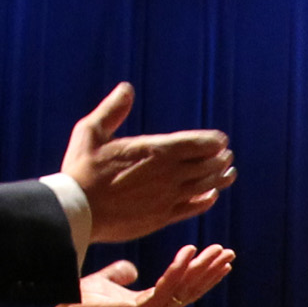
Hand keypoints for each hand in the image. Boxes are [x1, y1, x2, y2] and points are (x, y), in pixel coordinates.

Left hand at [42, 245, 235, 306]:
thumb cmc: (82, 305)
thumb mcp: (106, 282)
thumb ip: (120, 275)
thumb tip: (131, 269)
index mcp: (150, 304)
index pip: (183, 287)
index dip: (201, 273)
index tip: (217, 258)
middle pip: (191, 288)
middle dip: (211, 270)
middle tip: (229, 253)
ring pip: (185, 288)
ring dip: (204, 268)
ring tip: (219, 251)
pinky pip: (167, 286)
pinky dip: (179, 268)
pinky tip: (190, 251)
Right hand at [62, 83, 233, 245]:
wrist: (78, 211)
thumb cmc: (81, 170)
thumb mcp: (91, 131)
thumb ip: (112, 110)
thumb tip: (126, 88)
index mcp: (155, 151)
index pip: (197, 144)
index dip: (213, 141)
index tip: (221, 140)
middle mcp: (168, 174)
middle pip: (206, 165)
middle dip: (220, 159)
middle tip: (227, 155)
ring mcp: (168, 198)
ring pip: (204, 187)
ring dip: (219, 179)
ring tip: (229, 173)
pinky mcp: (162, 218)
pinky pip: (192, 209)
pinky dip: (206, 201)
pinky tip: (212, 196)